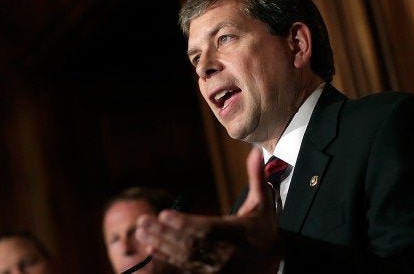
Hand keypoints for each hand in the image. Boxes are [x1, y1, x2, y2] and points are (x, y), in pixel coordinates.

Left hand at [135, 148, 281, 272]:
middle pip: (189, 244)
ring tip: (141, 232)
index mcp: (235, 233)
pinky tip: (151, 249)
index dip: (184, 223)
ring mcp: (216, 267)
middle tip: (142, 221)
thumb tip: (256, 151)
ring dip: (160, 244)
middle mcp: (224, 252)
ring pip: (184, 257)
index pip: (207, 229)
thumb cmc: (264, 229)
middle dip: (164, 233)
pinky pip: (185, 268)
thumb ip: (257, 177)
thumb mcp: (264, 203)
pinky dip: (167, 259)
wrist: (272, 262)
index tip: (164, 214)